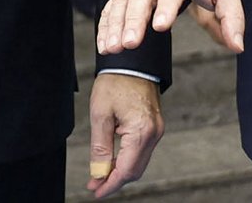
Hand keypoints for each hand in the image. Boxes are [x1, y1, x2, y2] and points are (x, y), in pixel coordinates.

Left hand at [85, 74, 163, 197]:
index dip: (110, 184)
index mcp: (141, 131)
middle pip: (135, 170)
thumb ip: (100, 148)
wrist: (132, 61)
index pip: (126, 170)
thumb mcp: (101, 115)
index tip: (95, 191)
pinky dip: (128, 159)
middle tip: (95, 185)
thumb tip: (99, 173)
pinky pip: (142, 150)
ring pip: (139, 162)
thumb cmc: (115, 82)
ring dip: (121, 171)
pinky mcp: (154, 125)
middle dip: (114, 180)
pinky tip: (113, 160)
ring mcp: (156, 130)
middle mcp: (154, 133)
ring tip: (100, 174)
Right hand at [98, 0, 243, 55]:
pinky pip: (113, 5)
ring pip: (123, 0)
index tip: (160, 26)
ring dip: (115, 25)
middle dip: (134, 20)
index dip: (166, 6)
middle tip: (130, 44)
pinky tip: (104, 44)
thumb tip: (237, 46)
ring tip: (113, 49)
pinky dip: (106, 24)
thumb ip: (232, 17)